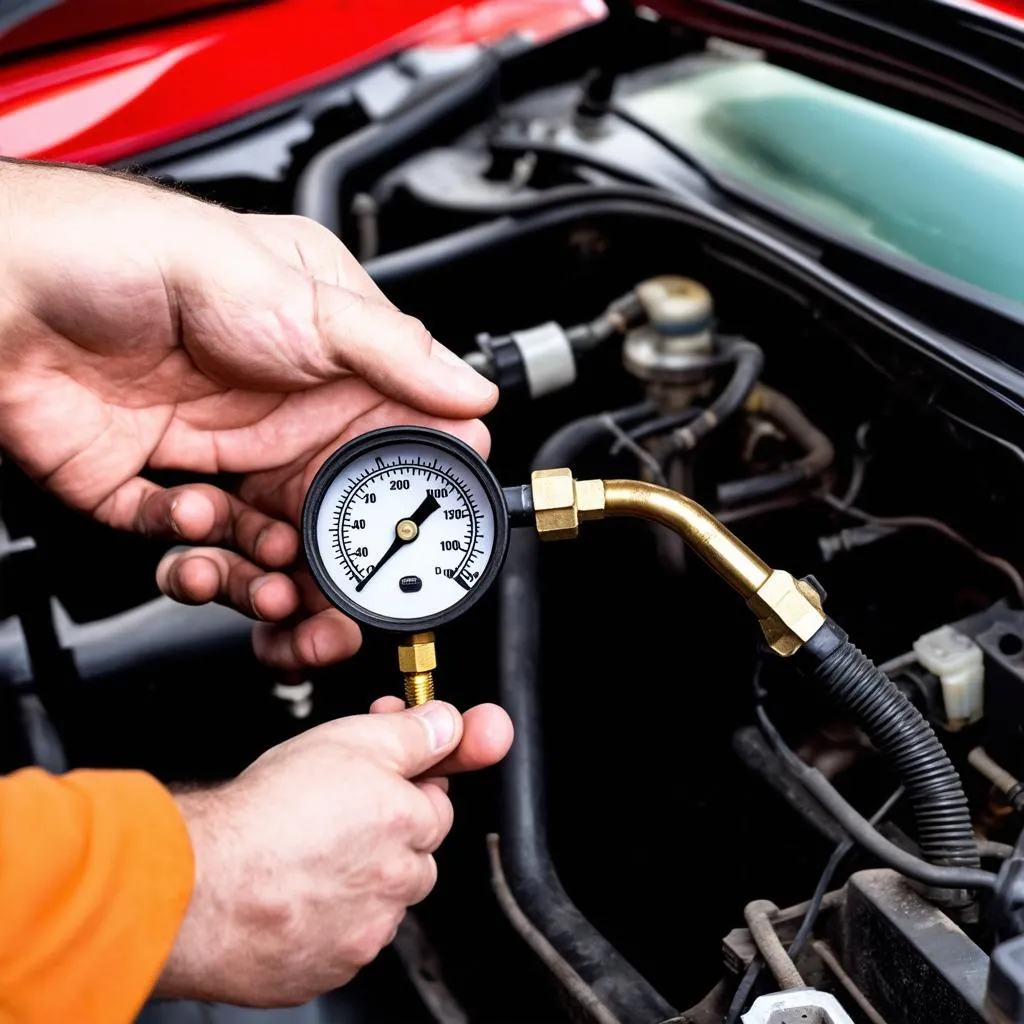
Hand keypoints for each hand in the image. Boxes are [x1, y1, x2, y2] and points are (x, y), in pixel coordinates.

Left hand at [0, 159, 496, 668]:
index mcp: (327, 369)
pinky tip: (191, 526)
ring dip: (269, 578)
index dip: (409, 501)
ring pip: (267, 546)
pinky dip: (193, 557)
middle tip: (338, 610)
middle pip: (331, 517)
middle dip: (337, 573)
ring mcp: (215, 452)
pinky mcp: (151, 486)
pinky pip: (190, 547)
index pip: (392, 450)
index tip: (419, 546)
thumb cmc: (155, 260)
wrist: (16, 288)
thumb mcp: (302, 296)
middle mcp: (275, 415)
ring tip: (266, 585)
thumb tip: (475, 392)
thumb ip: (395, 354)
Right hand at [158, 700, 512, 1005]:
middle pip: (413, 857)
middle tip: (336, 815)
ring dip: (359, 880)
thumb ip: (413, 732)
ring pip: (379, 903)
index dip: (405, 785)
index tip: (377, 777)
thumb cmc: (263, 814)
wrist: (199, 884)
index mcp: (406, 825)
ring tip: (306, 854)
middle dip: (387, 835)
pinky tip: (292, 893)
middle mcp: (394, 884)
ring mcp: (362, 934)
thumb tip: (452, 724)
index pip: (436, 803)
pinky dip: (325, 921)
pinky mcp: (325, 971)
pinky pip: (341, 942)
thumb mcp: (348, 739)